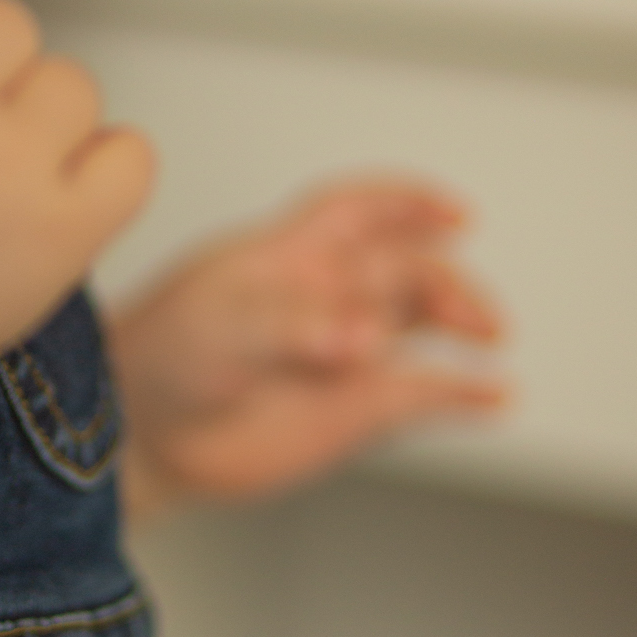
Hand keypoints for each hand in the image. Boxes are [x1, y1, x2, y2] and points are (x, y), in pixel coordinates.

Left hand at [108, 180, 505, 512]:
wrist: (142, 433)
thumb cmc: (163, 355)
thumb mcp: (220, 322)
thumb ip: (295, 325)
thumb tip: (362, 335)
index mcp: (290, 255)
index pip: (360, 212)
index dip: (407, 203)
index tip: (455, 213)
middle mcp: (326, 297)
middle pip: (404, 269)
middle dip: (445, 281)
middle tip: (470, 311)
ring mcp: (344, 352)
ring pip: (421, 321)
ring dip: (462, 321)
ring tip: (489, 335)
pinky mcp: (354, 409)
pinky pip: (423, 394)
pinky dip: (463, 393)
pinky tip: (495, 395)